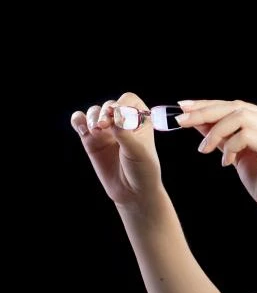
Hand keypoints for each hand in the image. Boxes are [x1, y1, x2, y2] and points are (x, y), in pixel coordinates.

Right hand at [70, 92, 162, 206]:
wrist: (132, 191)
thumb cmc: (142, 170)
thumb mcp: (138, 152)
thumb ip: (126, 134)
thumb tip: (114, 117)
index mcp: (140, 120)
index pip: (129, 101)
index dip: (121, 105)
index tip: (117, 117)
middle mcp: (122, 122)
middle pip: (109, 105)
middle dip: (105, 113)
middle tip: (103, 126)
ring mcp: (106, 130)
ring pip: (93, 112)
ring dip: (91, 117)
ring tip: (95, 130)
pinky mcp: (91, 140)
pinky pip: (80, 122)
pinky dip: (78, 121)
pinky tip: (82, 129)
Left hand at [175, 99, 256, 225]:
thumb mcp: (237, 156)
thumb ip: (223, 137)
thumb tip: (197, 120)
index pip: (236, 104)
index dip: (208, 104)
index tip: (183, 107)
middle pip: (236, 106)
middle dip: (204, 112)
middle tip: (180, 121)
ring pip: (240, 117)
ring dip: (216, 131)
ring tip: (205, 149)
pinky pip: (246, 135)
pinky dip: (230, 146)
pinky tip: (227, 163)